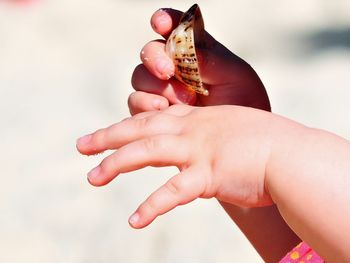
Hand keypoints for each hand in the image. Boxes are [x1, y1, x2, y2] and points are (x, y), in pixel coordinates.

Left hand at [76, 105, 273, 227]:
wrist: (291, 154)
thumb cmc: (265, 142)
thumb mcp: (231, 129)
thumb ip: (209, 138)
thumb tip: (196, 153)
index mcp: (197, 120)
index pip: (152, 118)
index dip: (126, 123)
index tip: (105, 133)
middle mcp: (192, 130)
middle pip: (140, 128)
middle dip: (107, 136)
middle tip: (81, 146)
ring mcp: (198, 150)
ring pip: (146, 151)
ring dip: (116, 164)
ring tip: (92, 178)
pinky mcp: (209, 175)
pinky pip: (173, 192)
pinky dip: (152, 206)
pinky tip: (134, 220)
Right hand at [129, 8, 270, 113]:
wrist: (241, 141)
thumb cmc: (244, 104)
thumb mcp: (235, 77)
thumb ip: (210, 57)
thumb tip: (183, 44)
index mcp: (195, 51)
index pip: (175, 29)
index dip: (165, 21)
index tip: (161, 23)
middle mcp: (174, 68)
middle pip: (149, 53)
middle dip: (155, 58)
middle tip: (167, 70)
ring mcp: (161, 91)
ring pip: (139, 78)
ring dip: (154, 86)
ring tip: (179, 101)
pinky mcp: (153, 114)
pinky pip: (135, 105)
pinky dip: (145, 105)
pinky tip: (164, 110)